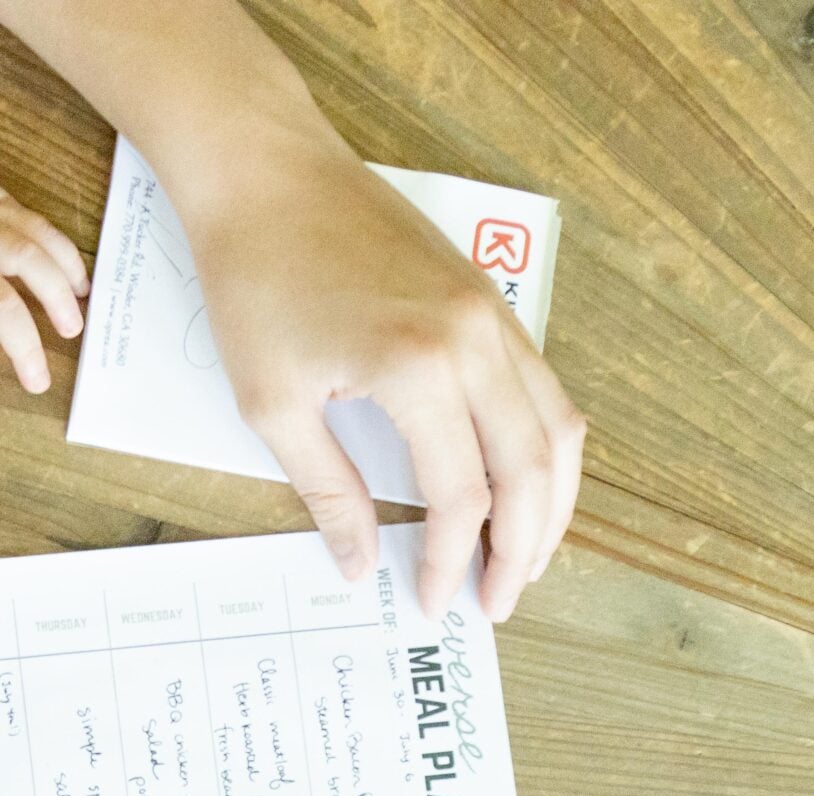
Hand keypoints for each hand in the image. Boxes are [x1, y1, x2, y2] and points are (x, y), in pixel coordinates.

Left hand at [184, 135, 584, 618]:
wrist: (267, 174)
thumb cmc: (255, 280)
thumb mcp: (272, 403)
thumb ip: (327, 492)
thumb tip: (359, 565)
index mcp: (418, 368)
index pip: (461, 496)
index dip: (449, 561)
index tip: (428, 602)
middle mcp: (475, 340)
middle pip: (532, 471)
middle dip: (520, 550)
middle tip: (495, 603)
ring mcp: (493, 314)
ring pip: (558, 429)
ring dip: (551, 504)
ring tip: (525, 559)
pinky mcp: (490, 300)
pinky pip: (544, 389)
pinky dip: (545, 449)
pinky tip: (524, 486)